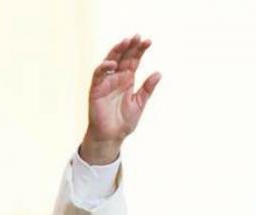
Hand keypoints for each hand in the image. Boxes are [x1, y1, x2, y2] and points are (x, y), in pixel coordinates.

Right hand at [80, 35, 160, 164]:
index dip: (140, 50)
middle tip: (138, 37)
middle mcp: (116, 78)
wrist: (111, 136)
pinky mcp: (96, 89)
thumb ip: (147, 89)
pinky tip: (113, 63)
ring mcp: (105, 82)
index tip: (148, 41)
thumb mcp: (140, 103)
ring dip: (117, 51)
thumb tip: (159, 73)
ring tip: (126, 42)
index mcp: (127, 80)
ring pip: (110, 61)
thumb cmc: (124, 121)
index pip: (134, 60)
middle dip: (130, 46)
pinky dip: (104, 67)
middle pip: (123, 57)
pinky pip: (98, 75)